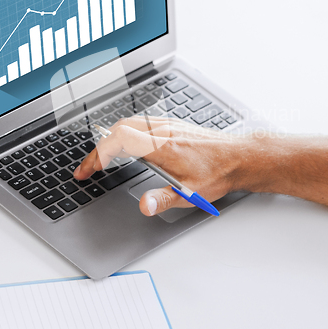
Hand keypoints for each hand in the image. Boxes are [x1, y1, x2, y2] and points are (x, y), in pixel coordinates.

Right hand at [74, 116, 247, 215]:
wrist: (239, 156)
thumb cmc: (218, 172)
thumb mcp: (192, 192)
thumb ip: (164, 199)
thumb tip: (143, 205)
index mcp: (162, 146)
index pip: (118, 140)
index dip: (97, 154)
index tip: (88, 171)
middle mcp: (162, 130)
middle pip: (118, 129)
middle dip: (99, 148)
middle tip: (90, 168)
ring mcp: (167, 125)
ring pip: (128, 123)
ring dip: (111, 138)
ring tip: (103, 158)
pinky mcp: (172, 125)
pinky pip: (140, 122)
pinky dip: (124, 133)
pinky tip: (126, 145)